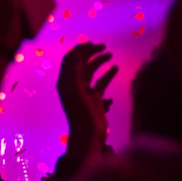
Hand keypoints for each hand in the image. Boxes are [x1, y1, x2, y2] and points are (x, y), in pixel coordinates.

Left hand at [55, 41, 116, 155]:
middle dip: (91, 52)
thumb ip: (74, 72)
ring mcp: (84, 92)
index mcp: (65, 82)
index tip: (93, 44)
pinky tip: (115, 68)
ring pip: (91, 71)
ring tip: (110, 54)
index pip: (71, 59)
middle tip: (103, 46)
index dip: (80, 49)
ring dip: (100, 61)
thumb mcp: (75, 91)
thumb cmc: (80, 114)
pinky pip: (101, 82)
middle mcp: (73, 85)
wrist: (89, 136)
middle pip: (81, 63)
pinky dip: (107, 74)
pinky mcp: (95, 99)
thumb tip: (77, 53)